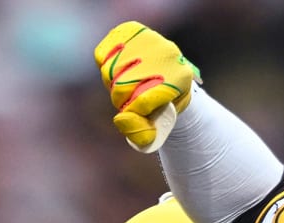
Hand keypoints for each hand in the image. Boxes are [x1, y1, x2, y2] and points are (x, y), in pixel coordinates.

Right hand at [94, 22, 200, 152]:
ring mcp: (150, 39)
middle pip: (123, 86)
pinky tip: (119, 69)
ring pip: (110, 70)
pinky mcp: (132, 31)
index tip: (131, 116)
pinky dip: (104, 65)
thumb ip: (141, 131)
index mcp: (181, 78)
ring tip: (126, 86)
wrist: (171, 74)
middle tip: (129, 101)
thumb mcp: (158, 124)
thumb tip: (121, 120)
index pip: (143, 100)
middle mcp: (168, 53)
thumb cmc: (165, 105)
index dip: (131, 114)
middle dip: (120, 100)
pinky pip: (102, 54)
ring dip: (111, 84)